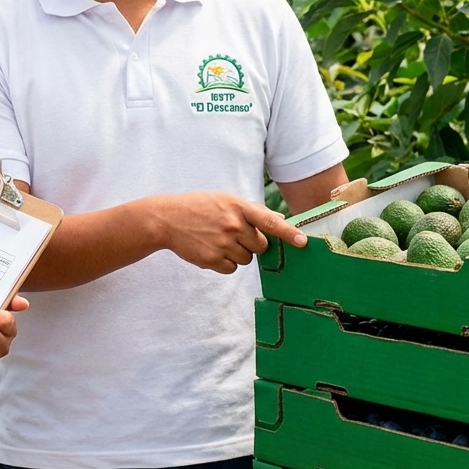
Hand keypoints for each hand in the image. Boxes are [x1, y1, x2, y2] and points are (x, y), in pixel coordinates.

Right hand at [148, 192, 306, 273]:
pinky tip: (211, 249)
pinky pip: (232, 269)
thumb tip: (279, 222)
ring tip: (218, 240)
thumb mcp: (224, 200)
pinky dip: (225, 262)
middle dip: (253, 243)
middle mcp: (232, 225)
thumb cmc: (198, 207)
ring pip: (247, 259)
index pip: (269, 221)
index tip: (302, 242)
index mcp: (237, 207)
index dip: (288, 233)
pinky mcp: (212, 259)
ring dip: (238, 253)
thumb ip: (252, 211)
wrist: (166, 219)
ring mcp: (222, 243)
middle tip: (234, 234)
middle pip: (261, 246)